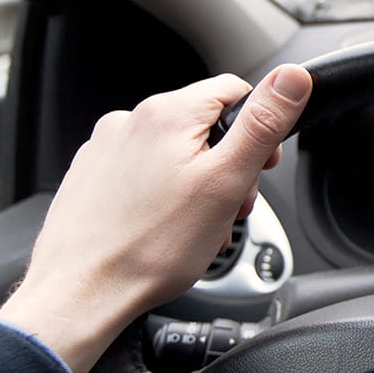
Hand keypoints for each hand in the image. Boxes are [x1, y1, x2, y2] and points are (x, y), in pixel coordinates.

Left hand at [0, 64, 311, 372]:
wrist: (80, 294)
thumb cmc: (150, 248)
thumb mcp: (226, 181)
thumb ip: (263, 123)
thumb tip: (293, 77)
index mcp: (167, 113)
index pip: (235, 91)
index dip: (259, 129)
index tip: (261, 167)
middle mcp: (130, 121)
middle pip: (205, 126)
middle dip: (228, 166)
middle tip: (228, 208)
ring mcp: (105, 149)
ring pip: (175, 153)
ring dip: (198, 185)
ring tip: (197, 228)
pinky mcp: (91, 177)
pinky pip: (144, 174)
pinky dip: (164, 197)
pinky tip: (166, 230)